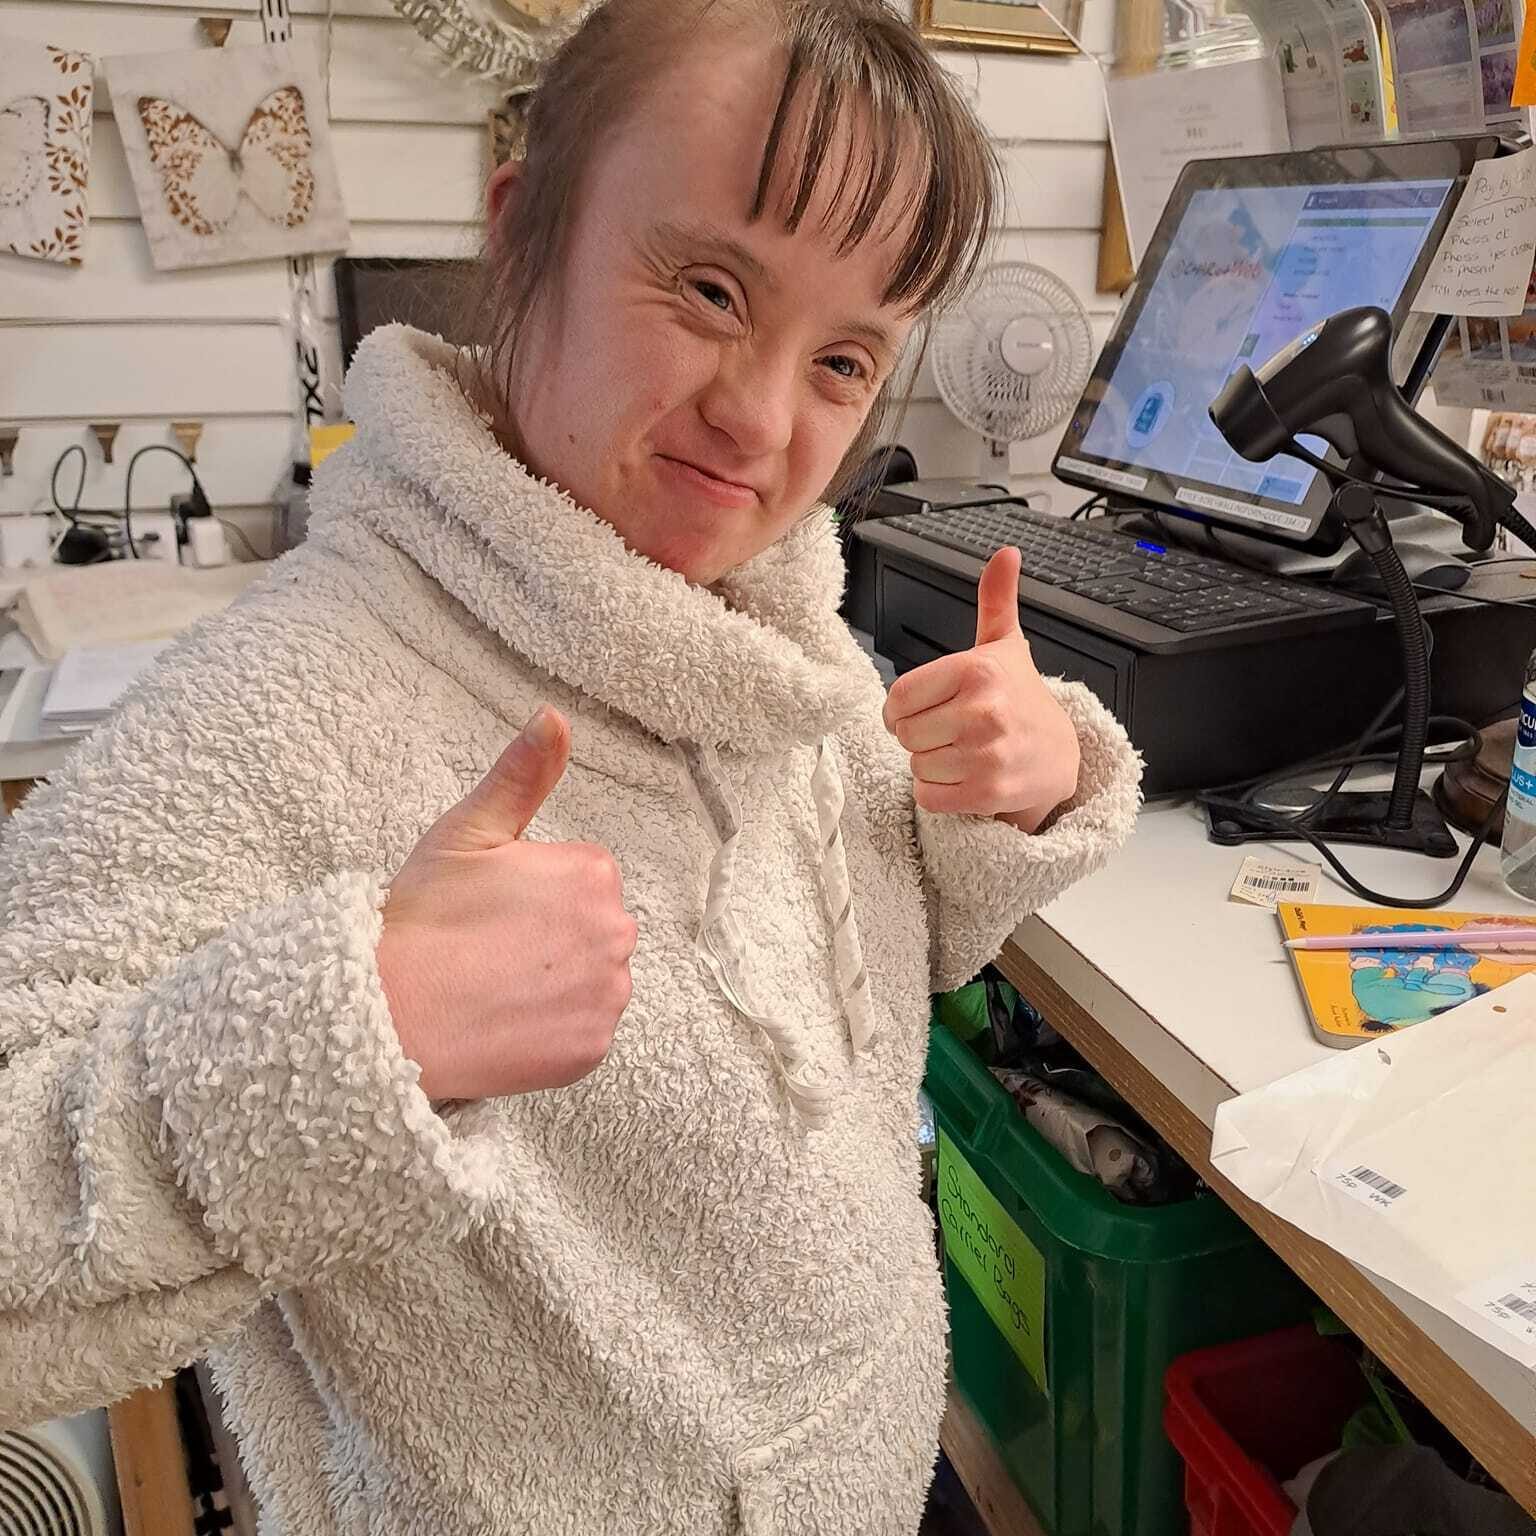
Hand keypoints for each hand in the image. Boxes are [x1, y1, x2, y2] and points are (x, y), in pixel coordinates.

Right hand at [375, 706, 636, 1101]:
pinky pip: (584, 1031)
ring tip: (494, 985)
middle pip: (593, 929)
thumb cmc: (424, 918)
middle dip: (552, 936)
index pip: (581, 878)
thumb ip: (522, 773)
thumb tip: (554, 715)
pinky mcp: (593, 1048)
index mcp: (592, 871)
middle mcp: (617, 930)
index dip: (531, 893)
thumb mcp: (468, 831)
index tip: (490, 908)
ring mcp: (608, 995)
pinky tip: (507, 1021)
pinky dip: (553, 1030)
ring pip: (592, 980)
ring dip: (556, 983)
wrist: (390, 1013)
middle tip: (488, 948)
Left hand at [882, 546, 1079, 833]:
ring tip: (963, 754)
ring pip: (916, 766)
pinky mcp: (989, 792)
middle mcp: (982, 710)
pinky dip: (938, 794)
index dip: (901, 710)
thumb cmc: (1022, 700)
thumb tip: (1006, 554)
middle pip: (905, 734)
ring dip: (931, 766)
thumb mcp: (1006, 646)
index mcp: (977, 670)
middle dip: (920, 738)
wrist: (1061, 756)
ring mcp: (987, 753)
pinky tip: (965, 778)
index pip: (898, 697)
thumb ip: (996, 600)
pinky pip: (929, 796)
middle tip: (951, 733)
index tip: (922, 710)